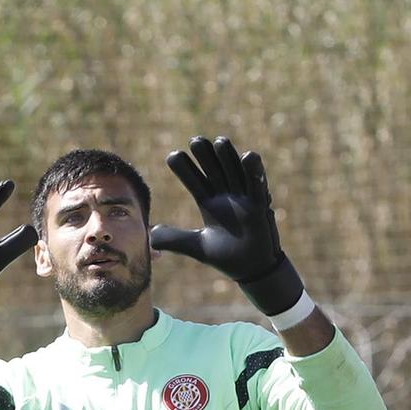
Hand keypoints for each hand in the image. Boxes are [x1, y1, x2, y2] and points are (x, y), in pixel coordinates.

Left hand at [151, 134, 304, 318]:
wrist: (251, 269)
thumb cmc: (226, 256)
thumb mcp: (197, 247)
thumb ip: (175, 240)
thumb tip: (150, 236)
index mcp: (210, 203)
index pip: (195, 183)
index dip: (185, 170)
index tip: (173, 156)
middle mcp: (226, 197)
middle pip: (215, 171)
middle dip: (206, 157)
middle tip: (195, 140)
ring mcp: (243, 200)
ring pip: (235, 173)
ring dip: (229, 158)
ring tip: (219, 141)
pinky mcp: (260, 207)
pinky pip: (257, 187)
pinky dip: (254, 172)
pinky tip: (248, 156)